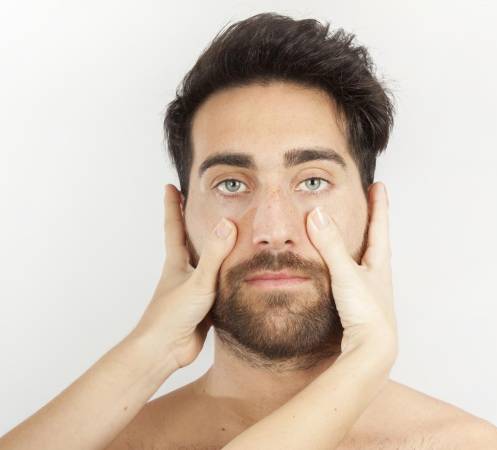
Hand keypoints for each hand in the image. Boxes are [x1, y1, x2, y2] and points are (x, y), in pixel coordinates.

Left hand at [130, 184, 236, 370]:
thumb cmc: (172, 316)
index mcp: (177, 262)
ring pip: (207, 264)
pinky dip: (229, 276)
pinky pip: (220, 285)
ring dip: (216, 250)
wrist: (164, 352)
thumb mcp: (198, 282)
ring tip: (228, 235)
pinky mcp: (205, 307)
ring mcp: (194, 290)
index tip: (170, 186)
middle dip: (195, 222)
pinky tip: (239, 275)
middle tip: (203, 203)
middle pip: (190, 241)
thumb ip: (215, 255)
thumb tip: (227, 224)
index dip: (173, 205)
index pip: (175, 226)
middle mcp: (184, 273)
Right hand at [306, 181, 396, 359]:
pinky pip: (353, 278)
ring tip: (351, 235)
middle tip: (368, 204)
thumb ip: (330, 246)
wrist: (373, 351)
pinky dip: (345, 267)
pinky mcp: (360, 306)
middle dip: (371, 222)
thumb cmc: (366, 312)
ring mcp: (370, 291)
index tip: (379, 185)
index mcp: (379, 262)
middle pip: (377, 241)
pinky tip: (337, 273)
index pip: (380, 225)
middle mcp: (378, 275)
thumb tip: (318, 214)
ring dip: (359, 245)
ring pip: (365, 261)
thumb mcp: (346, 274)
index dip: (379, 204)